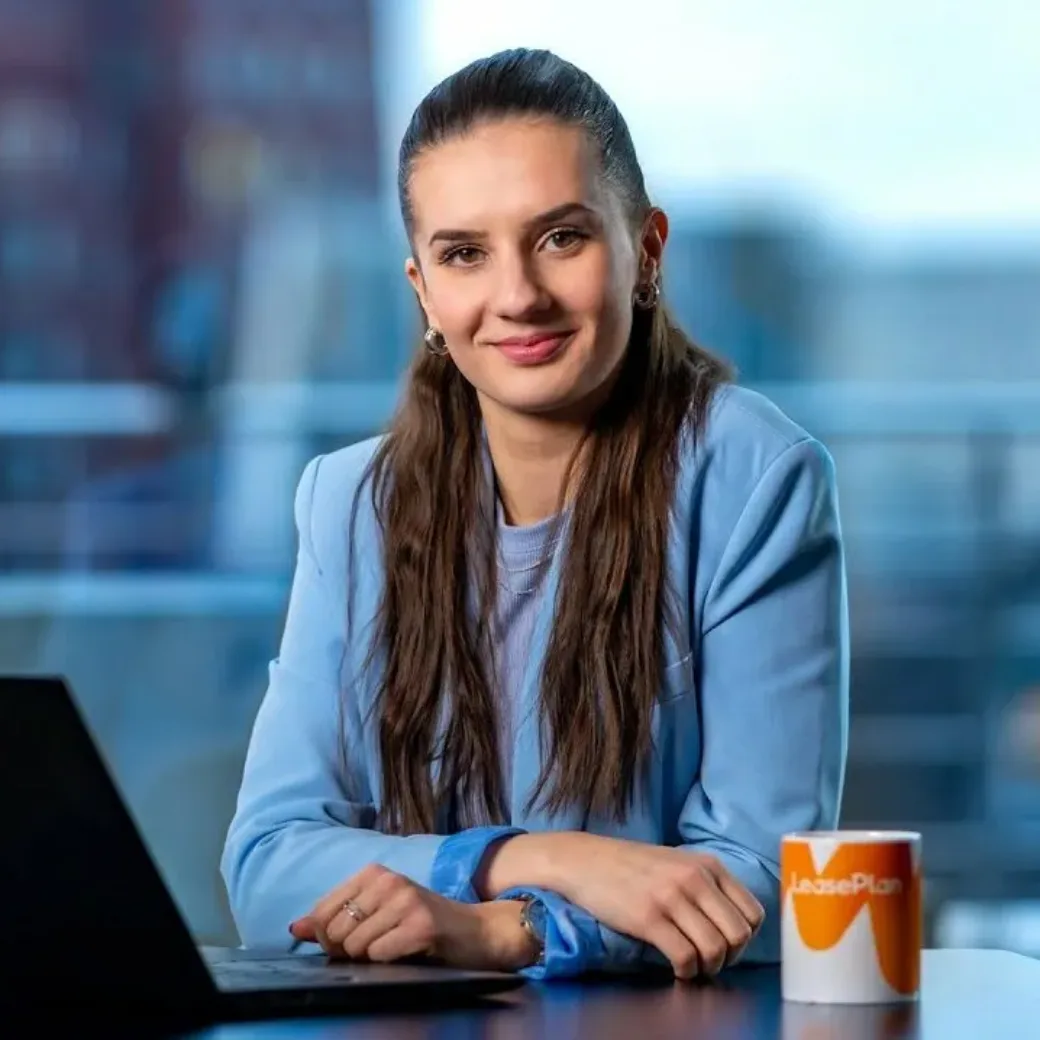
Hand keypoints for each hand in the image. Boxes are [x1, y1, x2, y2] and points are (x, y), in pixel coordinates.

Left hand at [289, 864, 537, 971]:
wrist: (476, 931)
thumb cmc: (421, 923)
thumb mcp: (377, 913)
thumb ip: (336, 919)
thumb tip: (296, 928)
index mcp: (372, 873)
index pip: (321, 912)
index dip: (329, 938)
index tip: (351, 943)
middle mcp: (387, 880)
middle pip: (335, 931)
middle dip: (348, 951)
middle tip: (377, 948)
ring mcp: (405, 900)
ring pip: (355, 945)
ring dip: (369, 959)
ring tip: (393, 949)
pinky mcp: (420, 924)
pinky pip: (379, 954)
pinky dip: (387, 962)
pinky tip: (406, 953)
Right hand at [480, 833, 763, 979]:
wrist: (583, 860)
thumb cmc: (630, 865)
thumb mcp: (677, 861)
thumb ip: (705, 883)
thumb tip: (732, 921)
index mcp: (707, 864)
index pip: (754, 912)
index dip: (746, 937)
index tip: (728, 944)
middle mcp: (694, 878)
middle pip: (740, 935)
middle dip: (730, 957)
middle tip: (710, 960)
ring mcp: (671, 897)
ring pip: (716, 950)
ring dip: (708, 967)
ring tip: (692, 965)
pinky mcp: (648, 918)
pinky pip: (685, 958)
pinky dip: (686, 972)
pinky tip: (676, 968)